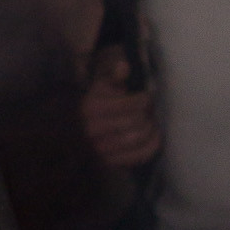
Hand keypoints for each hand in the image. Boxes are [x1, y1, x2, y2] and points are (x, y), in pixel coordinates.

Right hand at [81, 48, 161, 169]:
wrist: (76, 132)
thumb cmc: (94, 105)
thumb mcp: (100, 87)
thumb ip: (114, 77)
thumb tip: (123, 65)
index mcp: (92, 108)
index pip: (129, 104)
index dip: (144, 99)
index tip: (146, 97)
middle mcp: (95, 131)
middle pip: (136, 121)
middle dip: (147, 113)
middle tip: (149, 110)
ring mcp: (102, 149)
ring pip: (139, 138)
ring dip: (150, 127)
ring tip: (149, 121)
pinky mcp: (112, 163)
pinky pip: (140, 155)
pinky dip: (153, 145)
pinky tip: (154, 135)